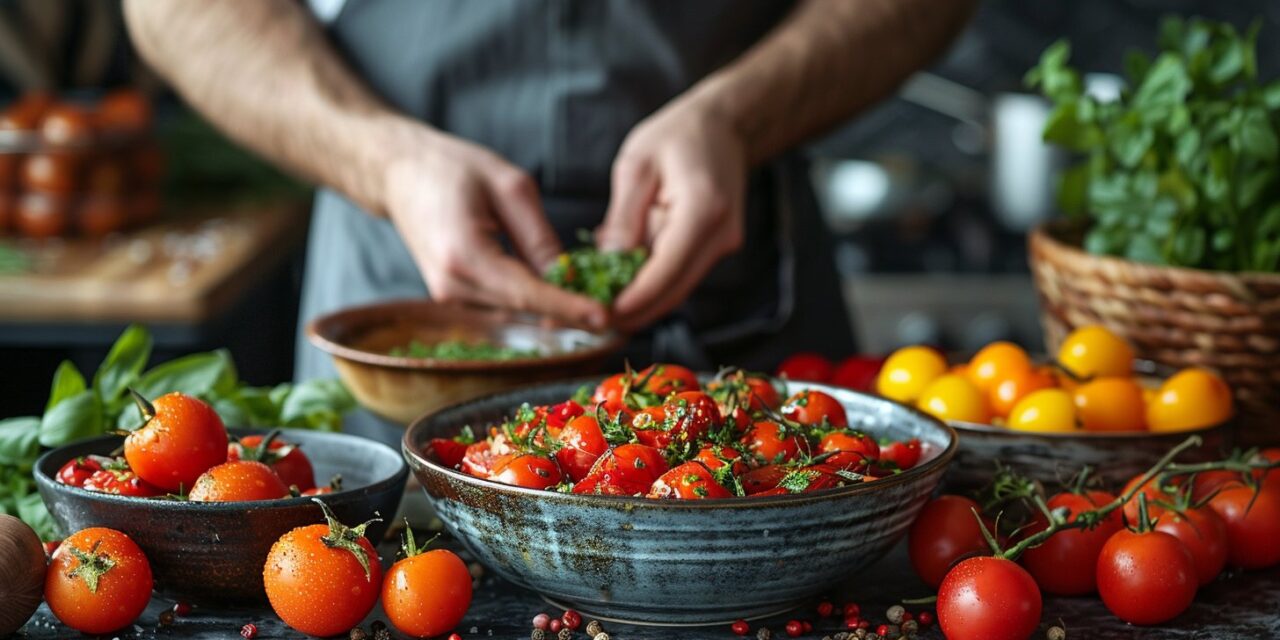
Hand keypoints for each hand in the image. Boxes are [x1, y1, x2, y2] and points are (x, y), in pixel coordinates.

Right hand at [384, 128, 607, 328]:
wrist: (399, 172)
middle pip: (522, 310)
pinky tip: (556, 289)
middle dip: (568, 312)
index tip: (605, 317)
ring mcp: (448, 295)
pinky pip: (500, 304)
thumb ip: (539, 236)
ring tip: (591, 298)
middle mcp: (451, 286)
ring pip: (513, 312)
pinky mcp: (452, 296)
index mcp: (465, 255)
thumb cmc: (452, 168)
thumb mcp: (509, 187)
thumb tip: (569, 276)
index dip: (569, 308)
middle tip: (612, 310)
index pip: (527, 293)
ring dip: (550, 308)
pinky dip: (529, 300)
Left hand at [597, 98, 747, 331]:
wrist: (724, 126)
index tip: (603, 317)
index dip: (634, 300)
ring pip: (678, 288)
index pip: (666, 271)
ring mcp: (723, 245)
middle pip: (675, 291)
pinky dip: (651, 282)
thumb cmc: (677, 135)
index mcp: (704, 211)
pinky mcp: (716, 248)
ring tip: (597, 305)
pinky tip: (619, 280)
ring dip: (641, 301)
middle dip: (634, 312)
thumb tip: (609, 263)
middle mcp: (721, 236)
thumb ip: (624, 218)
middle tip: (591, 324)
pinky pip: (680, 274)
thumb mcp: (637, 166)